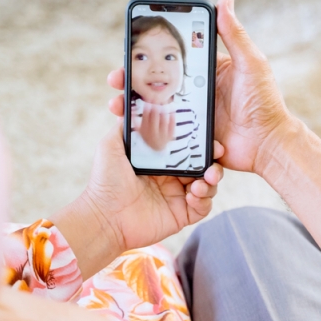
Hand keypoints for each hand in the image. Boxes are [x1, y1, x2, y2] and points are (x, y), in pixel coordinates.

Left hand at [50, 122, 224, 278]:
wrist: (104, 217)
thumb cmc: (105, 182)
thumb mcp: (112, 145)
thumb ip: (127, 125)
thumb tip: (138, 104)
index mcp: (160, 159)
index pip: (188, 146)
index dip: (200, 140)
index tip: (207, 134)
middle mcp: (172, 176)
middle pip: (204, 164)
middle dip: (213, 159)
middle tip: (216, 154)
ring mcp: (178, 196)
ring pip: (208, 184)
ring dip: (211, 179)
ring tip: (204, 179)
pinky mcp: (182, 215)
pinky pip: (203, 206)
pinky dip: (204, 199)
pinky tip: (193, 195)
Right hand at [109, 0, 294, 174]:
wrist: (268, 144)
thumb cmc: (264, 103)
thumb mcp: (250, 64)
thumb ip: (234, 35)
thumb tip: (224, 0)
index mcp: (209, 70)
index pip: (174, 57)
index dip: (151, 54)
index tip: (131, 50)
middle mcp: (198, 91)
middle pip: (158, 82)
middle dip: (133, 80)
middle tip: (115, 79)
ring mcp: (193, 115)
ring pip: (155, 106)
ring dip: (133, 105)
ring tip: (117, 106)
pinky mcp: (191, 137)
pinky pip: (165, 131)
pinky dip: (146, 129)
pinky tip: (131, 127)